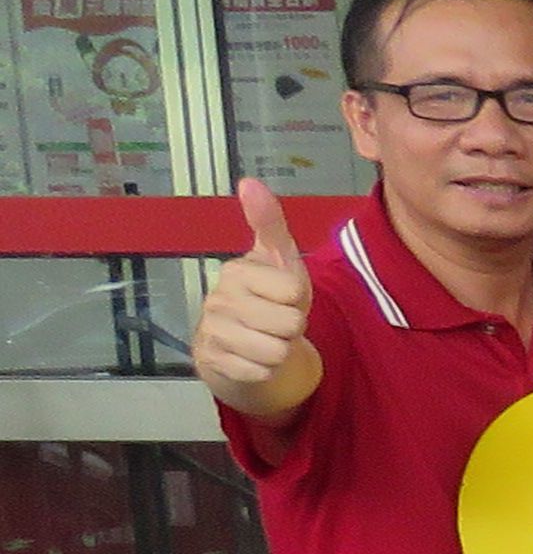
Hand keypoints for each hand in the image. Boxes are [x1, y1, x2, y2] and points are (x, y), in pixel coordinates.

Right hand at [189, 182, 318, 409]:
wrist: (245, 345)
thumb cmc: (268, 298)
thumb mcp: (279, 258)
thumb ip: (268, 222)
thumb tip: (249, 181)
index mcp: (236, 271)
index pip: (294, 292)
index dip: (299, 299)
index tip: (285, 297)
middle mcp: (218, 299)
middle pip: (289, 324)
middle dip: (292, 328)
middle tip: (278, 321)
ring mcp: (212, 332)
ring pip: (276, 352)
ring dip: (280, 350)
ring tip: (268, 338)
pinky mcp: (212, 363)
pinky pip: (260, 372)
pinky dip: (265, 370)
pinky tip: (254, 358)